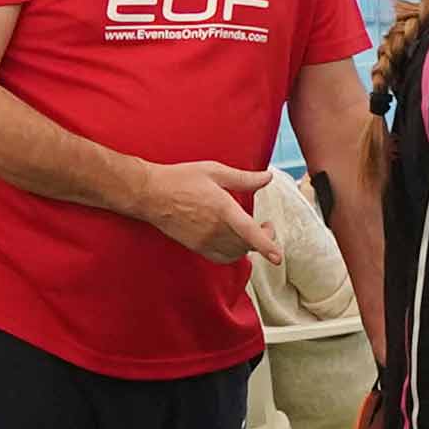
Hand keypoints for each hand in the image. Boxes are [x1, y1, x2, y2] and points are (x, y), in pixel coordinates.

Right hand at [134, 158, 287, 264]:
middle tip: (266, 225)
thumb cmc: (181, 178)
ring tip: (250, 233)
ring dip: (248, 246)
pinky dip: (233, 254)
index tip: (278, 258)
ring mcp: (204, 240)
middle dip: (263, 238)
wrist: (151, 194)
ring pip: (236, 253)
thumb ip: (244, 178)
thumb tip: (267, 177)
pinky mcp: (196, 246)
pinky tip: (234, 243)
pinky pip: (221, 258)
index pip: (249, 231)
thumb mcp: (214, 171)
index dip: (266, 245)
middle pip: (247, 244)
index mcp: (222, 208)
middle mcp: (215, 228)